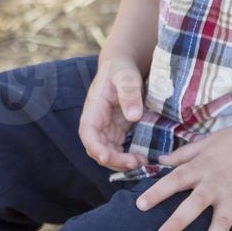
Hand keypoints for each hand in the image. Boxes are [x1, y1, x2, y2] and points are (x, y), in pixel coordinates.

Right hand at [78, 56, 147, 171]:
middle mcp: (97, 124)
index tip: (105, 157)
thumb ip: (129, 93)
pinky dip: (129, 158)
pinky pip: (120, 151)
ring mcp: (107, 130)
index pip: (87, 133)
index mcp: (94, 110)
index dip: (94, 147)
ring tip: (142, 163)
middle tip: (134, 163)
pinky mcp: (118, 133)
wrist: (123, 67)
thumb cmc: (121, 69)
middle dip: (114, 160)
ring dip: (122, 163)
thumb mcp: (126, 77)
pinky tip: (144, 160)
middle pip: (99, 149)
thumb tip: (133, 116)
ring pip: (109, 154)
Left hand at [135, 118, 231, 230]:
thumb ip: (183, 153)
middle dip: (178, 221)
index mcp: (202, 166)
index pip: (175, 179)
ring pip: (220, 224)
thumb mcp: (207, 141)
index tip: (140, 206)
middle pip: (194, 204)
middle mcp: (216, 183)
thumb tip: (160, 160)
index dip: (157, 192)